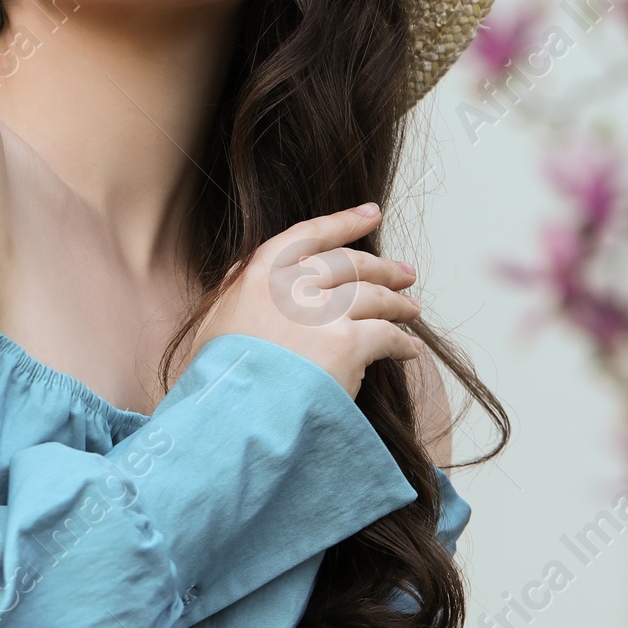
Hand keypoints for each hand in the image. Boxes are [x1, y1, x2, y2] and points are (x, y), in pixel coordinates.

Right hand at [194, 202, 420, 400]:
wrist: (230, 413)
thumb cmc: (219, 375)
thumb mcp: (215, 318)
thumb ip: (240, 289)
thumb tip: (256, 273)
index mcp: (262, 272)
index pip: (312, 235)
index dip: (346, 222)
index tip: (371, 214)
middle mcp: (296, 283)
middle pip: (351, 264)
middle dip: (383, 267)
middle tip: (405, 274)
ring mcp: (323, 312)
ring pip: (375, 296)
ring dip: (398, 304)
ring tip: (412, 310)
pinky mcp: (347, 343)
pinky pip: (387, 336)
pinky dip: (403, 343)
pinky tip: (410, 350)